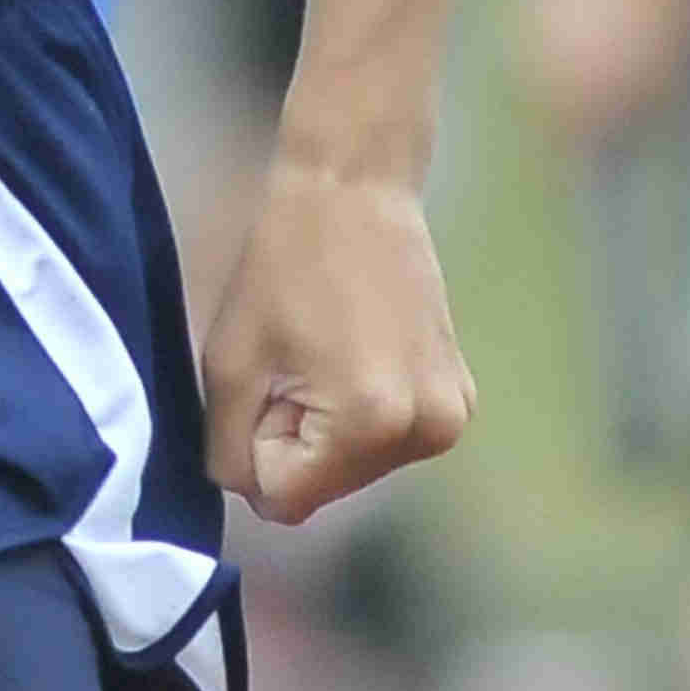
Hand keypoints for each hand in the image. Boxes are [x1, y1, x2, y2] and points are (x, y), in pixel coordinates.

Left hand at [199, 157, 474, 525]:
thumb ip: (228, 450)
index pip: (283, 498)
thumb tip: (255, 495)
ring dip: (326, 430)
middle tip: (300, 361)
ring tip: (328, 352)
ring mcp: (452, 419)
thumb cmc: (282, 268)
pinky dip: (360, 415)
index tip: (272, 381)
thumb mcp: (228, 366)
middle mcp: (427, 433)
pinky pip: (385, 443)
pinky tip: (358, 354)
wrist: (356, 192)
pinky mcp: (460, 401)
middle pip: (324, 488)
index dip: (257, 444)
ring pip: (353, 470)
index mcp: (370, 423)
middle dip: (295, 441)